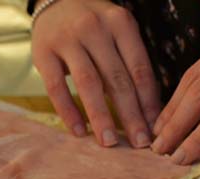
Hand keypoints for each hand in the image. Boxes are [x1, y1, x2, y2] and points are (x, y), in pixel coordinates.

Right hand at [31, 0, 159, 147]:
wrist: (55, 0)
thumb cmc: (92, 24)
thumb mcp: (115, 31)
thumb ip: (127, 61)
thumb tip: (147, 109)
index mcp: (121, 23)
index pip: (139, 68)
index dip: (149, 101)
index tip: (155, 128)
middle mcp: (95, 29)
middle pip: (117, 78)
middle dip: (130, 114)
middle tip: (139, 143)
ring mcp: (67, 40)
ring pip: (89, 84)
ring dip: (101, 116)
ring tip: (109, 142)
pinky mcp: (43, 53)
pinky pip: (57, 88)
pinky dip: (69, 111)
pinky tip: (79, 131)